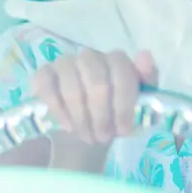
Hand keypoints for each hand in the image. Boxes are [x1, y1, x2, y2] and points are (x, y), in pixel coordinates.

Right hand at [31, 49, 157, 144]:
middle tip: (103, 137)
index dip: (123, 104)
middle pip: (97, 81)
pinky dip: (58, 109)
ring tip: (87, 136)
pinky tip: (68, 126)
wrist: (88, 128)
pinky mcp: (44, 74)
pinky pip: (46, 86)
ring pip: (72, 86)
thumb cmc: (115, 113)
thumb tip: (145, 55)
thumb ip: (147, 79)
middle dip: (101, 115)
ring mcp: (65, 63)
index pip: (121, 73)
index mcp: (115, 60)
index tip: (124, 130)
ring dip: (81, 117)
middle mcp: (90, 56)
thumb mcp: (139, 102)